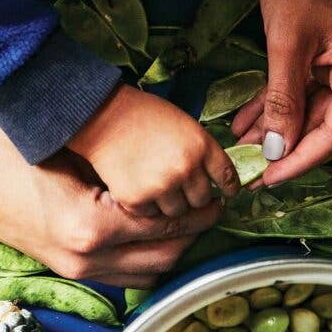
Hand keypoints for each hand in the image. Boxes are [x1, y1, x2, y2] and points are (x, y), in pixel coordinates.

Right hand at [0, 102, 222, 287]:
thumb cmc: (10, 153)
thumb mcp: (72, 148)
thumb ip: (124, 164)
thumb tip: (177, 166)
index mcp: (90, 227)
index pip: (166, 224)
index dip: (199, 208)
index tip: (219, 190)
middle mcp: (87, 259)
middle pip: (166, 257)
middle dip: (196, 232)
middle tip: (214, 204)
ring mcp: (77, 271)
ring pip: (150, 274)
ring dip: (176, 249)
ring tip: (190, 217)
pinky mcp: (71, 272)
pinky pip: (128, 276)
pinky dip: (150, 258)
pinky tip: (156, 232)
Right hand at [68, 84, 239, 216]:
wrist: (103, 116)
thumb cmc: (143, 115)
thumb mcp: (184, 124)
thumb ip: (201, 151)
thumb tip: (214, 179)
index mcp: (201, 146)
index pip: (227, 177)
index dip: (229, 188)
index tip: (226, 194)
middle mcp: (185, 168)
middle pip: (202, 201)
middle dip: (194, 197)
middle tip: (181, 189)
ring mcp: (161, 186)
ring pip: (177, 213)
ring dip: (169, 204)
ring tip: (155, 187)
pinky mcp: (136, 199)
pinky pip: (150, 216)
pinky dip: (145, 206)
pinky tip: (138, 188)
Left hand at [232, 0, 331, 186]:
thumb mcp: (288, 45)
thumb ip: (284, 101)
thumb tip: (275, 150)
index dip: (302, 158)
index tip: (271, 179)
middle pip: (326, 123)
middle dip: (283, 145)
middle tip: (251, 170)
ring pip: (310, 108)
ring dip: (274, 127)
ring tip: (242, 147)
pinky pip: (304, 89)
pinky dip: (276, 104)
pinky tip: (247, 124)